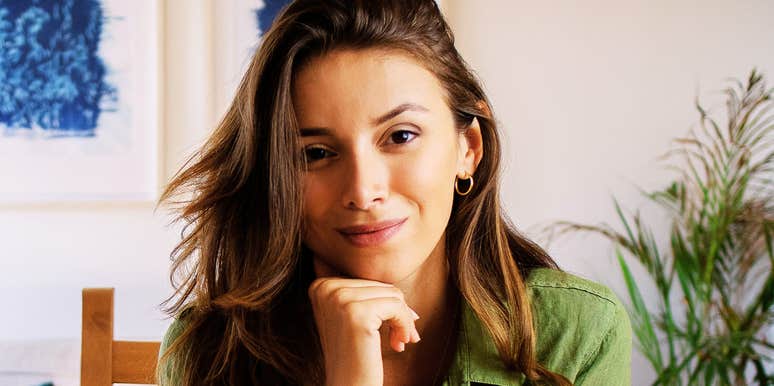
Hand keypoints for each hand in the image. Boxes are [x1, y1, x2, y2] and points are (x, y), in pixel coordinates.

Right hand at [308, 259, 420, 385]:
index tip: (388, 328)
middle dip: (397, 313)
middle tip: (398, 337)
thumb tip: (395, 281)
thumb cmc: (355, 355)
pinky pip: (398, 307)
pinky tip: (398, 344)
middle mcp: (325, 288)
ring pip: (394, 295)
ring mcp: (339, 299)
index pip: (370, 281)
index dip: (386, 304)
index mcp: (321, 285)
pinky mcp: (356, 313)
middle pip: (383, 285)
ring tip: (397, 341)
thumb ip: (366, 293)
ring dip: (403, 321)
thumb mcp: (353, 316)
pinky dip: (405, 326)